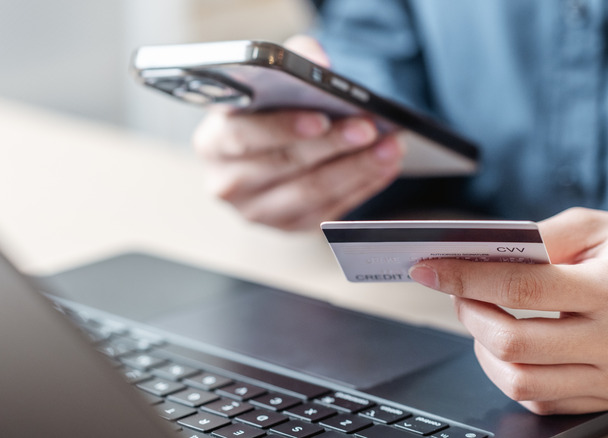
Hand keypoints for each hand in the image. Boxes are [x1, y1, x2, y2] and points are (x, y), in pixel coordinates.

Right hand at [192, 35, 404, 230]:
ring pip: (312, 192)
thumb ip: (292, 61)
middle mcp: (229, 182)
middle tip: (369, 128)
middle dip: (333, 145)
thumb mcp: (271, 82)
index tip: (322, 117)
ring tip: (389, 147)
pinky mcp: (289, 226)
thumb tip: (319, 61)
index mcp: (214, 141)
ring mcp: (259, 210)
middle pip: (285, 165)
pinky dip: (363, 186)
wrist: (267, 149)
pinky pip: (330, 210)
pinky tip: (385, 166)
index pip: (244, 135)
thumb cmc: (267, 112)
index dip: (283, 127)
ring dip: (357, 169)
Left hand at [409, 208, 607, 414]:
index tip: (429, 268)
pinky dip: (510, 372)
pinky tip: (509, 343)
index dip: (466, 277)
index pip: (522, 287)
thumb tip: (480, 251)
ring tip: (481, 315)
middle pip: (513, 343)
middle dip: (468, 313)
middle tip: (456, 290)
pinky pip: (541, 399)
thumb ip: (540, 237)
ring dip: (483, 348)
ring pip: (520, 382)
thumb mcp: (597, 225)